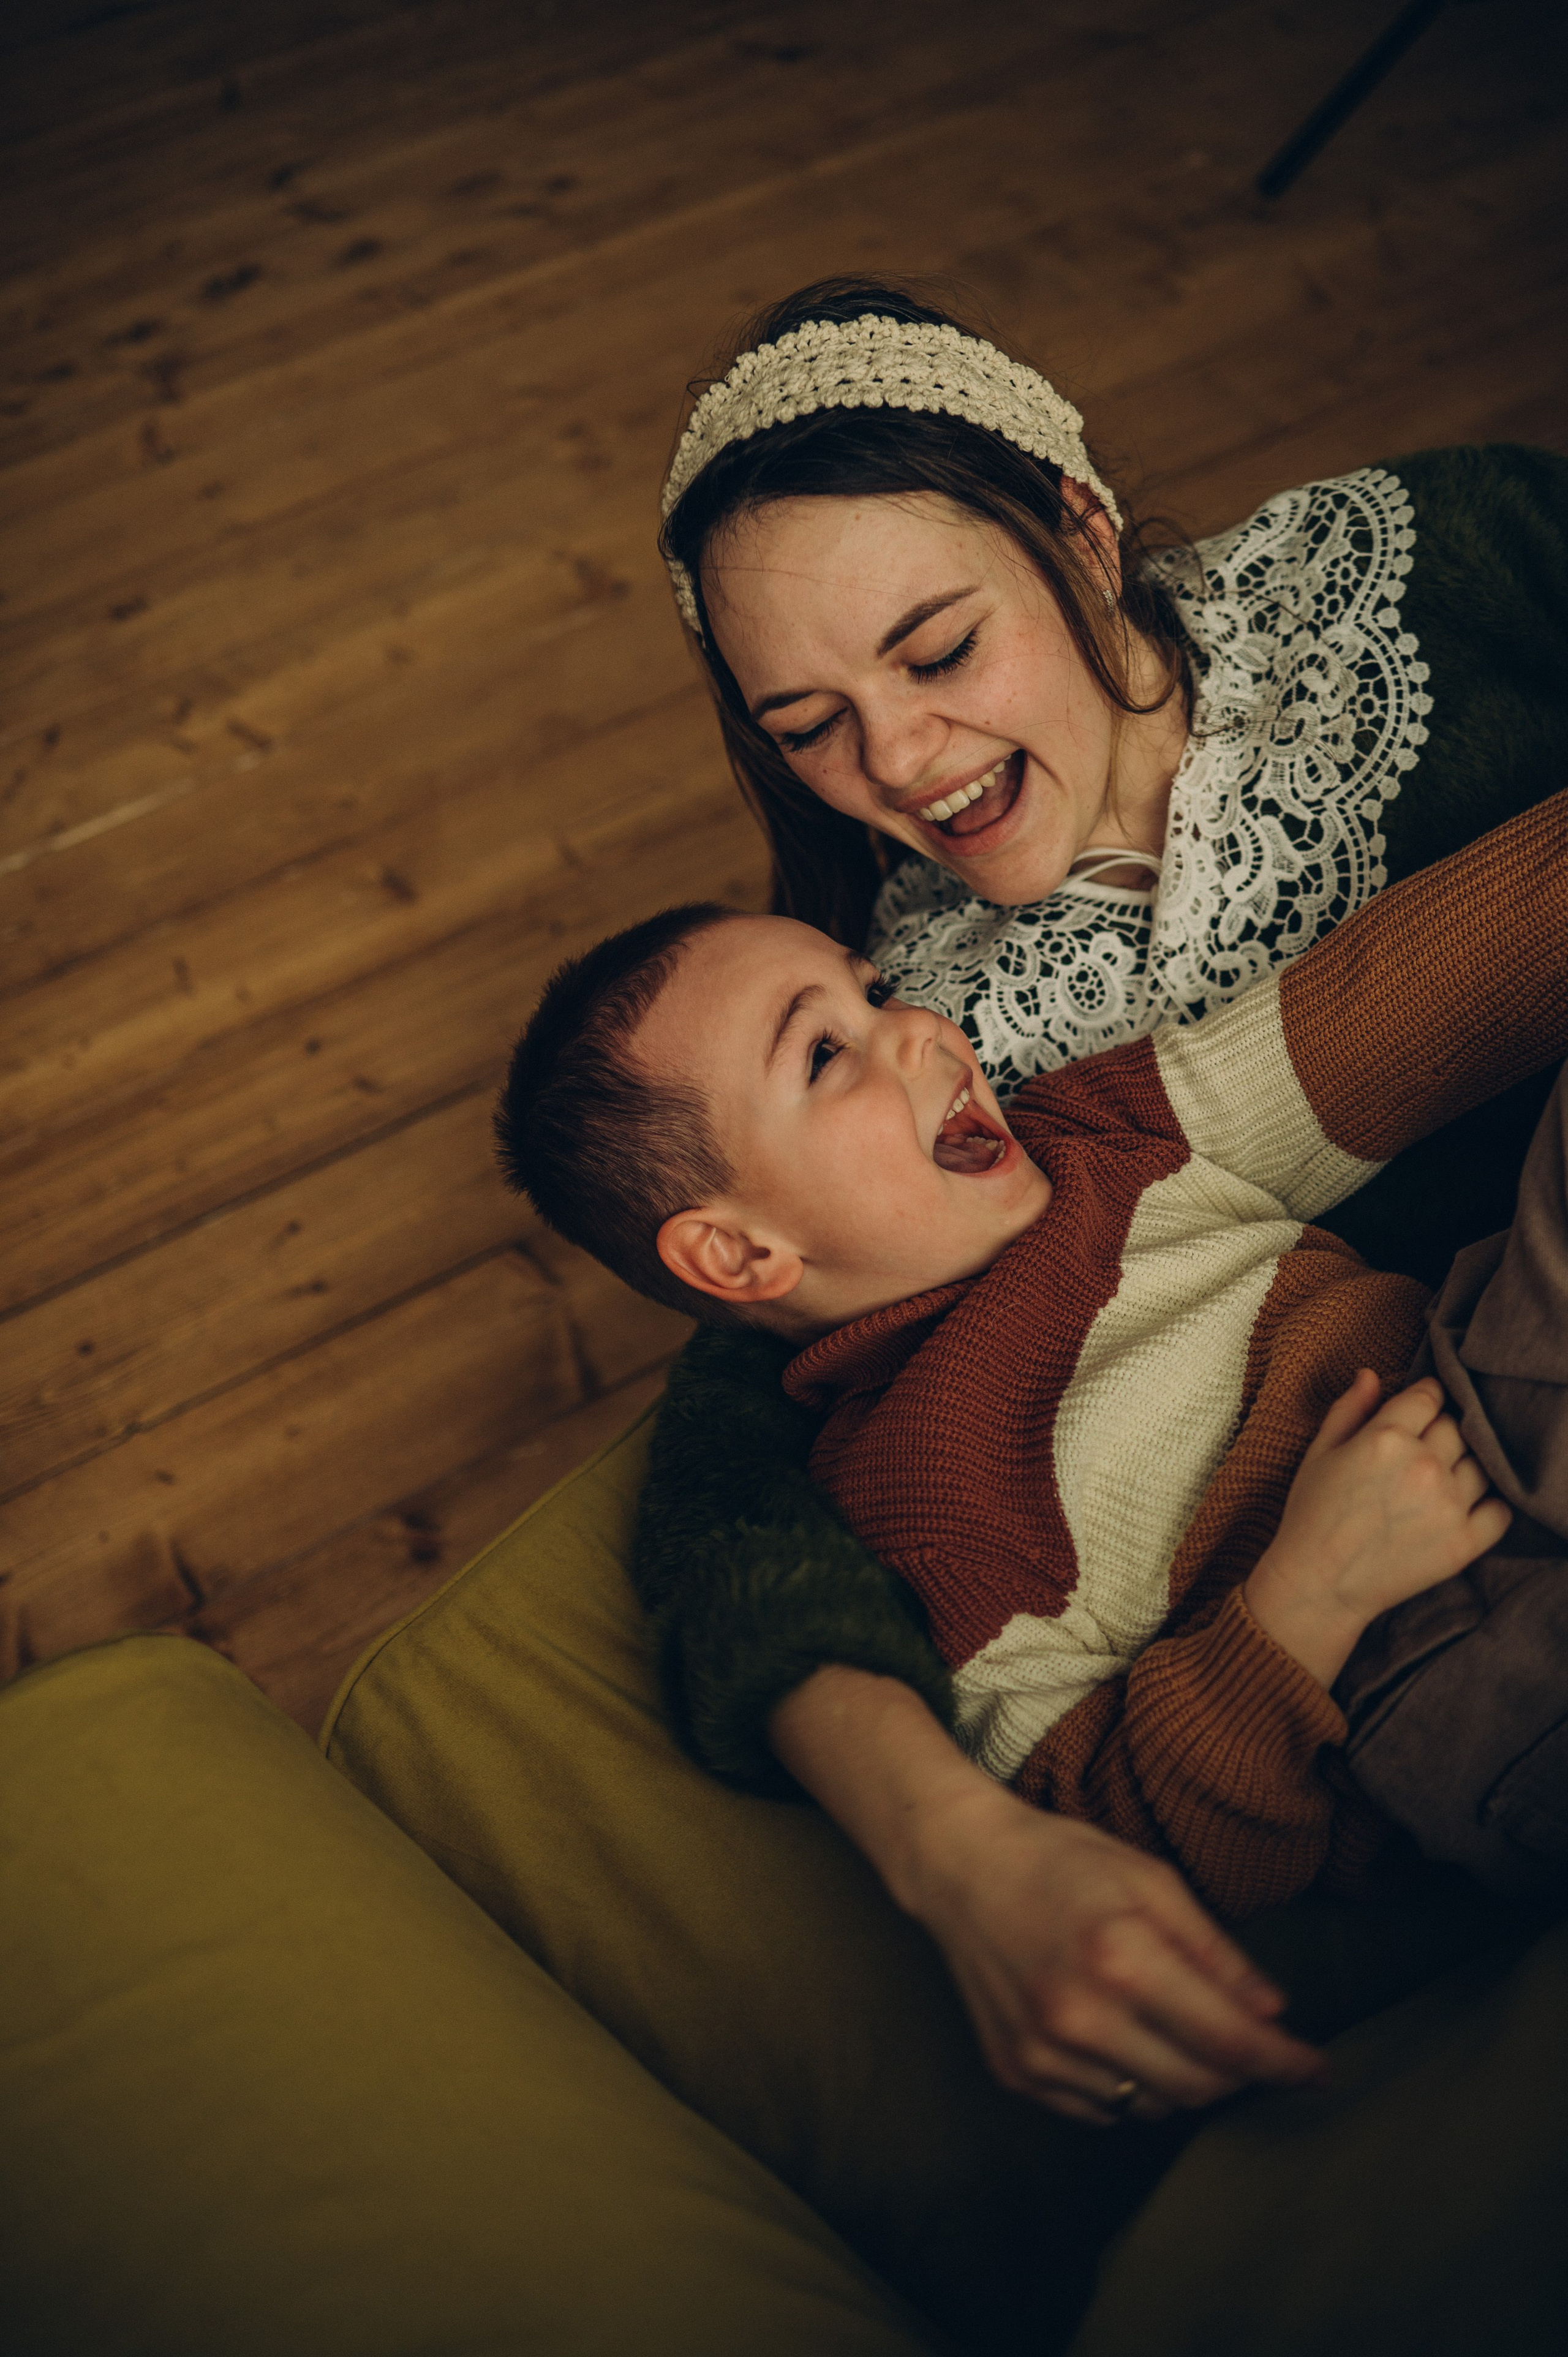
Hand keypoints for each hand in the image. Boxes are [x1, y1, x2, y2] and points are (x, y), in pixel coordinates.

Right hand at [769, 1666, 1324, 2124]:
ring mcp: (1043, 2053)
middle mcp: (1079, 2017)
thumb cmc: (1061, 1861)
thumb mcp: (1150, 1880)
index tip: (1319, 2069)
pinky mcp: (1017, 2072)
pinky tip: (1124, 2039)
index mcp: (1120, 1957)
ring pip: (1150, 2107)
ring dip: (1184, 2081)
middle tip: (1252, 2044)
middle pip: (1196, 2087)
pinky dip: (1129, 2087)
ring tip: (1178, 2029)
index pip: (1227, 2040)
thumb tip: (1271, 2012)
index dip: (1283, 2062)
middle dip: (1239, 2073)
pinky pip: (1101, 2110)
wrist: (960, 1867)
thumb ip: (1213, 1951)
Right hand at [1245, 1369, 1511, 1685]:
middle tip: (1421, 1451)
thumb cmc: (1311, 1515)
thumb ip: (1349, 1409)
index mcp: (1385, 1437)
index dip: (1423, 1399)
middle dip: (1440, 1432)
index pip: (1428, 1395)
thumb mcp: (1319, 1453)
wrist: (1318, 1585)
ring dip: (1464, 1466)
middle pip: (1456, 1427)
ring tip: (1438, 1481)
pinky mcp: (1464, 1543)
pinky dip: (1488, 1504)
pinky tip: (1464, 1506)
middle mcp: (1424, 1465)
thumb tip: (1371, 1374)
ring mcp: (1448, 1505)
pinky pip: (1500, 1510)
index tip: (1419, 1410)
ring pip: (1481, 1464)